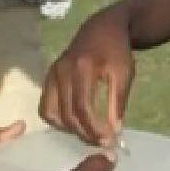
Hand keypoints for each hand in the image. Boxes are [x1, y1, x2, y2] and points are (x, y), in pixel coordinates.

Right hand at [40, 7, 133, 145]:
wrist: (102, 29)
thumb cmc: (116, 51)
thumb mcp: (124, 73)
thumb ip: (118, 102)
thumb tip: (114, 132)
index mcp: (82, 67)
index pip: (82, 107)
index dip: (94, 128)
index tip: (109, 141)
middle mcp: (61, 70)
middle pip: (67, 114)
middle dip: (84, 133)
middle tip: (102, 142)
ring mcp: (52, 73)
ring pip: (52, 113)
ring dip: (69, 129)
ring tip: (89, 133)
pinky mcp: (48, 77)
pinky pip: (45, 106)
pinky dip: (57, 120)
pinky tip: (74, 122)